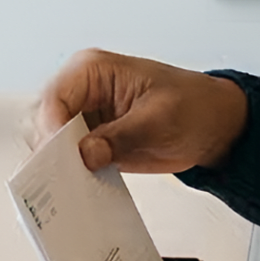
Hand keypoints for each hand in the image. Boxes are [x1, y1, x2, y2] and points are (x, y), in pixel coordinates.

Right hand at [33, 49, 249, 175]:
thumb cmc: (194, 106)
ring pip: (51, 143)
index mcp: (94, 70)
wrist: (214, 125)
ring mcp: (85, 117)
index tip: (59, 157)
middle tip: (61, 178)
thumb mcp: (160, 120)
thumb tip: (86, 153)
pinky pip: (69, 160)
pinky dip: (71, 176)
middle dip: (50, 150)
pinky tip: (80, 190)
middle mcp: (82, 91)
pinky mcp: (92, 141)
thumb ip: (122, 136)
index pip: (55, 97)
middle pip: (45, 121)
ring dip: (57, 166)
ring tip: (70, 188)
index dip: (51, 128)